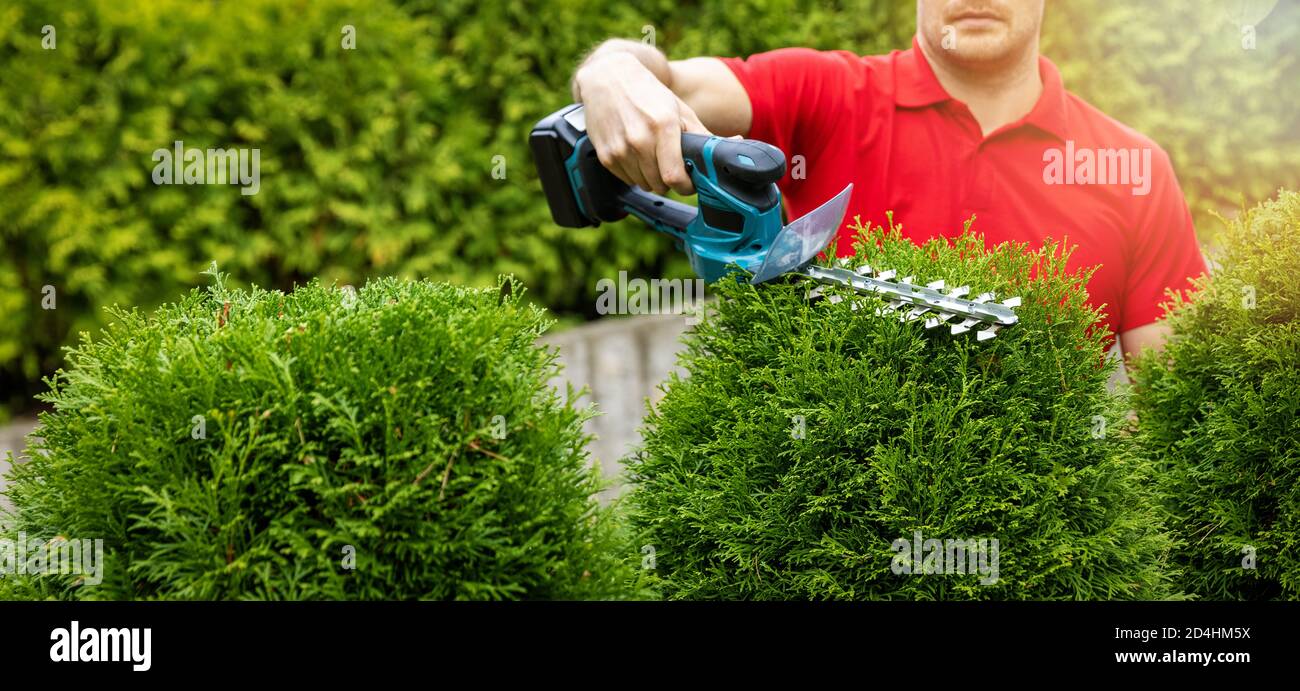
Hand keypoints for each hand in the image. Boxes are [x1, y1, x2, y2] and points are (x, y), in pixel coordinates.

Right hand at [574, 52, 711, 194]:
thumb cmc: (649, 94)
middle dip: (670, 181)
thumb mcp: (680, 110)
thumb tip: (737, 143)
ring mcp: (620, 148)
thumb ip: (704, 134)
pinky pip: (627, 179)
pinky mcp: (605, 155)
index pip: (675, 177)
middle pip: (660, 184)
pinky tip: (635, 153)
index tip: (689, 182)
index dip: (686, 186)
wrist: (608, 76)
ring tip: (652, 156)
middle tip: (671, 165)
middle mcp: (639, 139)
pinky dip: (634, 173)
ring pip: (643, 184)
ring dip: (651, 177)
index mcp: (663, 126)